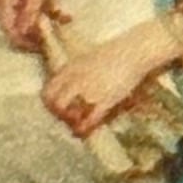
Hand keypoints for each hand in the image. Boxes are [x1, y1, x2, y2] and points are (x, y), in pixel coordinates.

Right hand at [0, 0, 62, 47]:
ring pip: (28, 14)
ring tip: (62, 21)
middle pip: (17, 23)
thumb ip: (29, 14)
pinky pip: (35, 4)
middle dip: (35, 31)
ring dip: (45, 20)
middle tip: (51, 38)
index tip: (37, 47)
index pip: (7, 28)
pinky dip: (48, 9)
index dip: (21, 40)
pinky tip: (63, 12)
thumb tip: (24, 32)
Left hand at [43, 21, 180, 136]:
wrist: (134, 51)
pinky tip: (84, 131)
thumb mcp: (87, 58)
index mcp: (70, 69)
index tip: (57, 108)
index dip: (50, 103)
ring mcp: (89, 90)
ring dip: (71, 122)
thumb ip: (75, 72)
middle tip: (67, 119)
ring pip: (69, 114)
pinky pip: (89, 120)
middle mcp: (76, 80)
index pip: (48, 90)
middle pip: (55, 104)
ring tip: (76, 125)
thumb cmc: (115, 53)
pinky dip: (84, 128)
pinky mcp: (105, 100)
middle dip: (59, 115)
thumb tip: (70, 84)